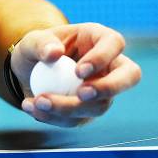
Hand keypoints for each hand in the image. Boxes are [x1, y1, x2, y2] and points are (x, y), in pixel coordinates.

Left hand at [11, 23, 140, 126]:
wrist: (27, 71)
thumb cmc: (36, 49)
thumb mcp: (32, 41)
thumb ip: (41, 44)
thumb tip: (54, 53)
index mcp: (98, 39)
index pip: (114, 43)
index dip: (102, 58)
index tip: (78, 71)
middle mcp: (107, 65)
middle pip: (129, 76)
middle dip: (108, 88)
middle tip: (81, 94)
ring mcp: (102, 90)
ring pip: (100, 105)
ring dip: (69, 109)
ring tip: (39, 102)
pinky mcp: (89, 110)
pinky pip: (78, 119)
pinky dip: (54, 118)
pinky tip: (33, 110)